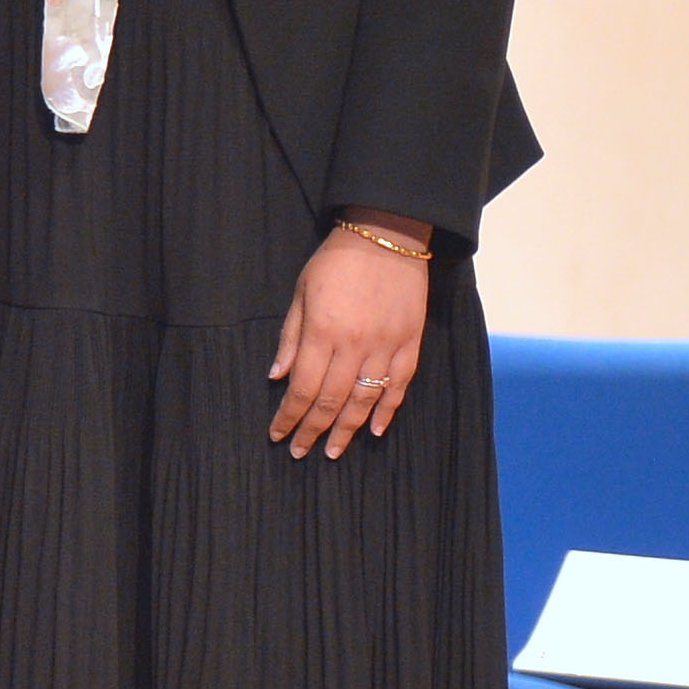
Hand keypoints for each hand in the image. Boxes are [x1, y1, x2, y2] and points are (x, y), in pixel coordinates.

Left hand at [269, 216, 430, 458]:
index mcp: (323, 332)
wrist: (387, 236)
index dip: (290, 416)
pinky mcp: (411, 341)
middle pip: (332, 400)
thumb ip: (291, 337)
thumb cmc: (335, 263)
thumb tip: (277, 377)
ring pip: (366, 398)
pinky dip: (388, 409)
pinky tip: (375, 429)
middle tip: (300, 452)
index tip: (278, 435)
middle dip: (314, 430)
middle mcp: (355, 344)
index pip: (303, 388)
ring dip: (349, 429)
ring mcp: (387, 345)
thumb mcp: (301, 293)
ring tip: (334, 451)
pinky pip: (400, 384)